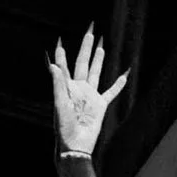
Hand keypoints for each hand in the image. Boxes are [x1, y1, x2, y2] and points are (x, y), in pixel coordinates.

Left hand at [49, 27, 127, 158]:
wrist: (75, 144)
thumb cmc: (64, 127)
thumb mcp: (60, 104)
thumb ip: (58, 84)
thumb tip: (53, 65)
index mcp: (67, 88)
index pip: (64, 67)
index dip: (62, 55)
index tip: (61, 41)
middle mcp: (78, 89)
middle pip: (83, 63)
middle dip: (86, 48)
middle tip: (90, 32)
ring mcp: (90, 96)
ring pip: (96, 73)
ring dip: (98, 60)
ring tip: (101, 47)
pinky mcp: (100, 105)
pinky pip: (111, 92)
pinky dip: (118, 84)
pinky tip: (124, 75)